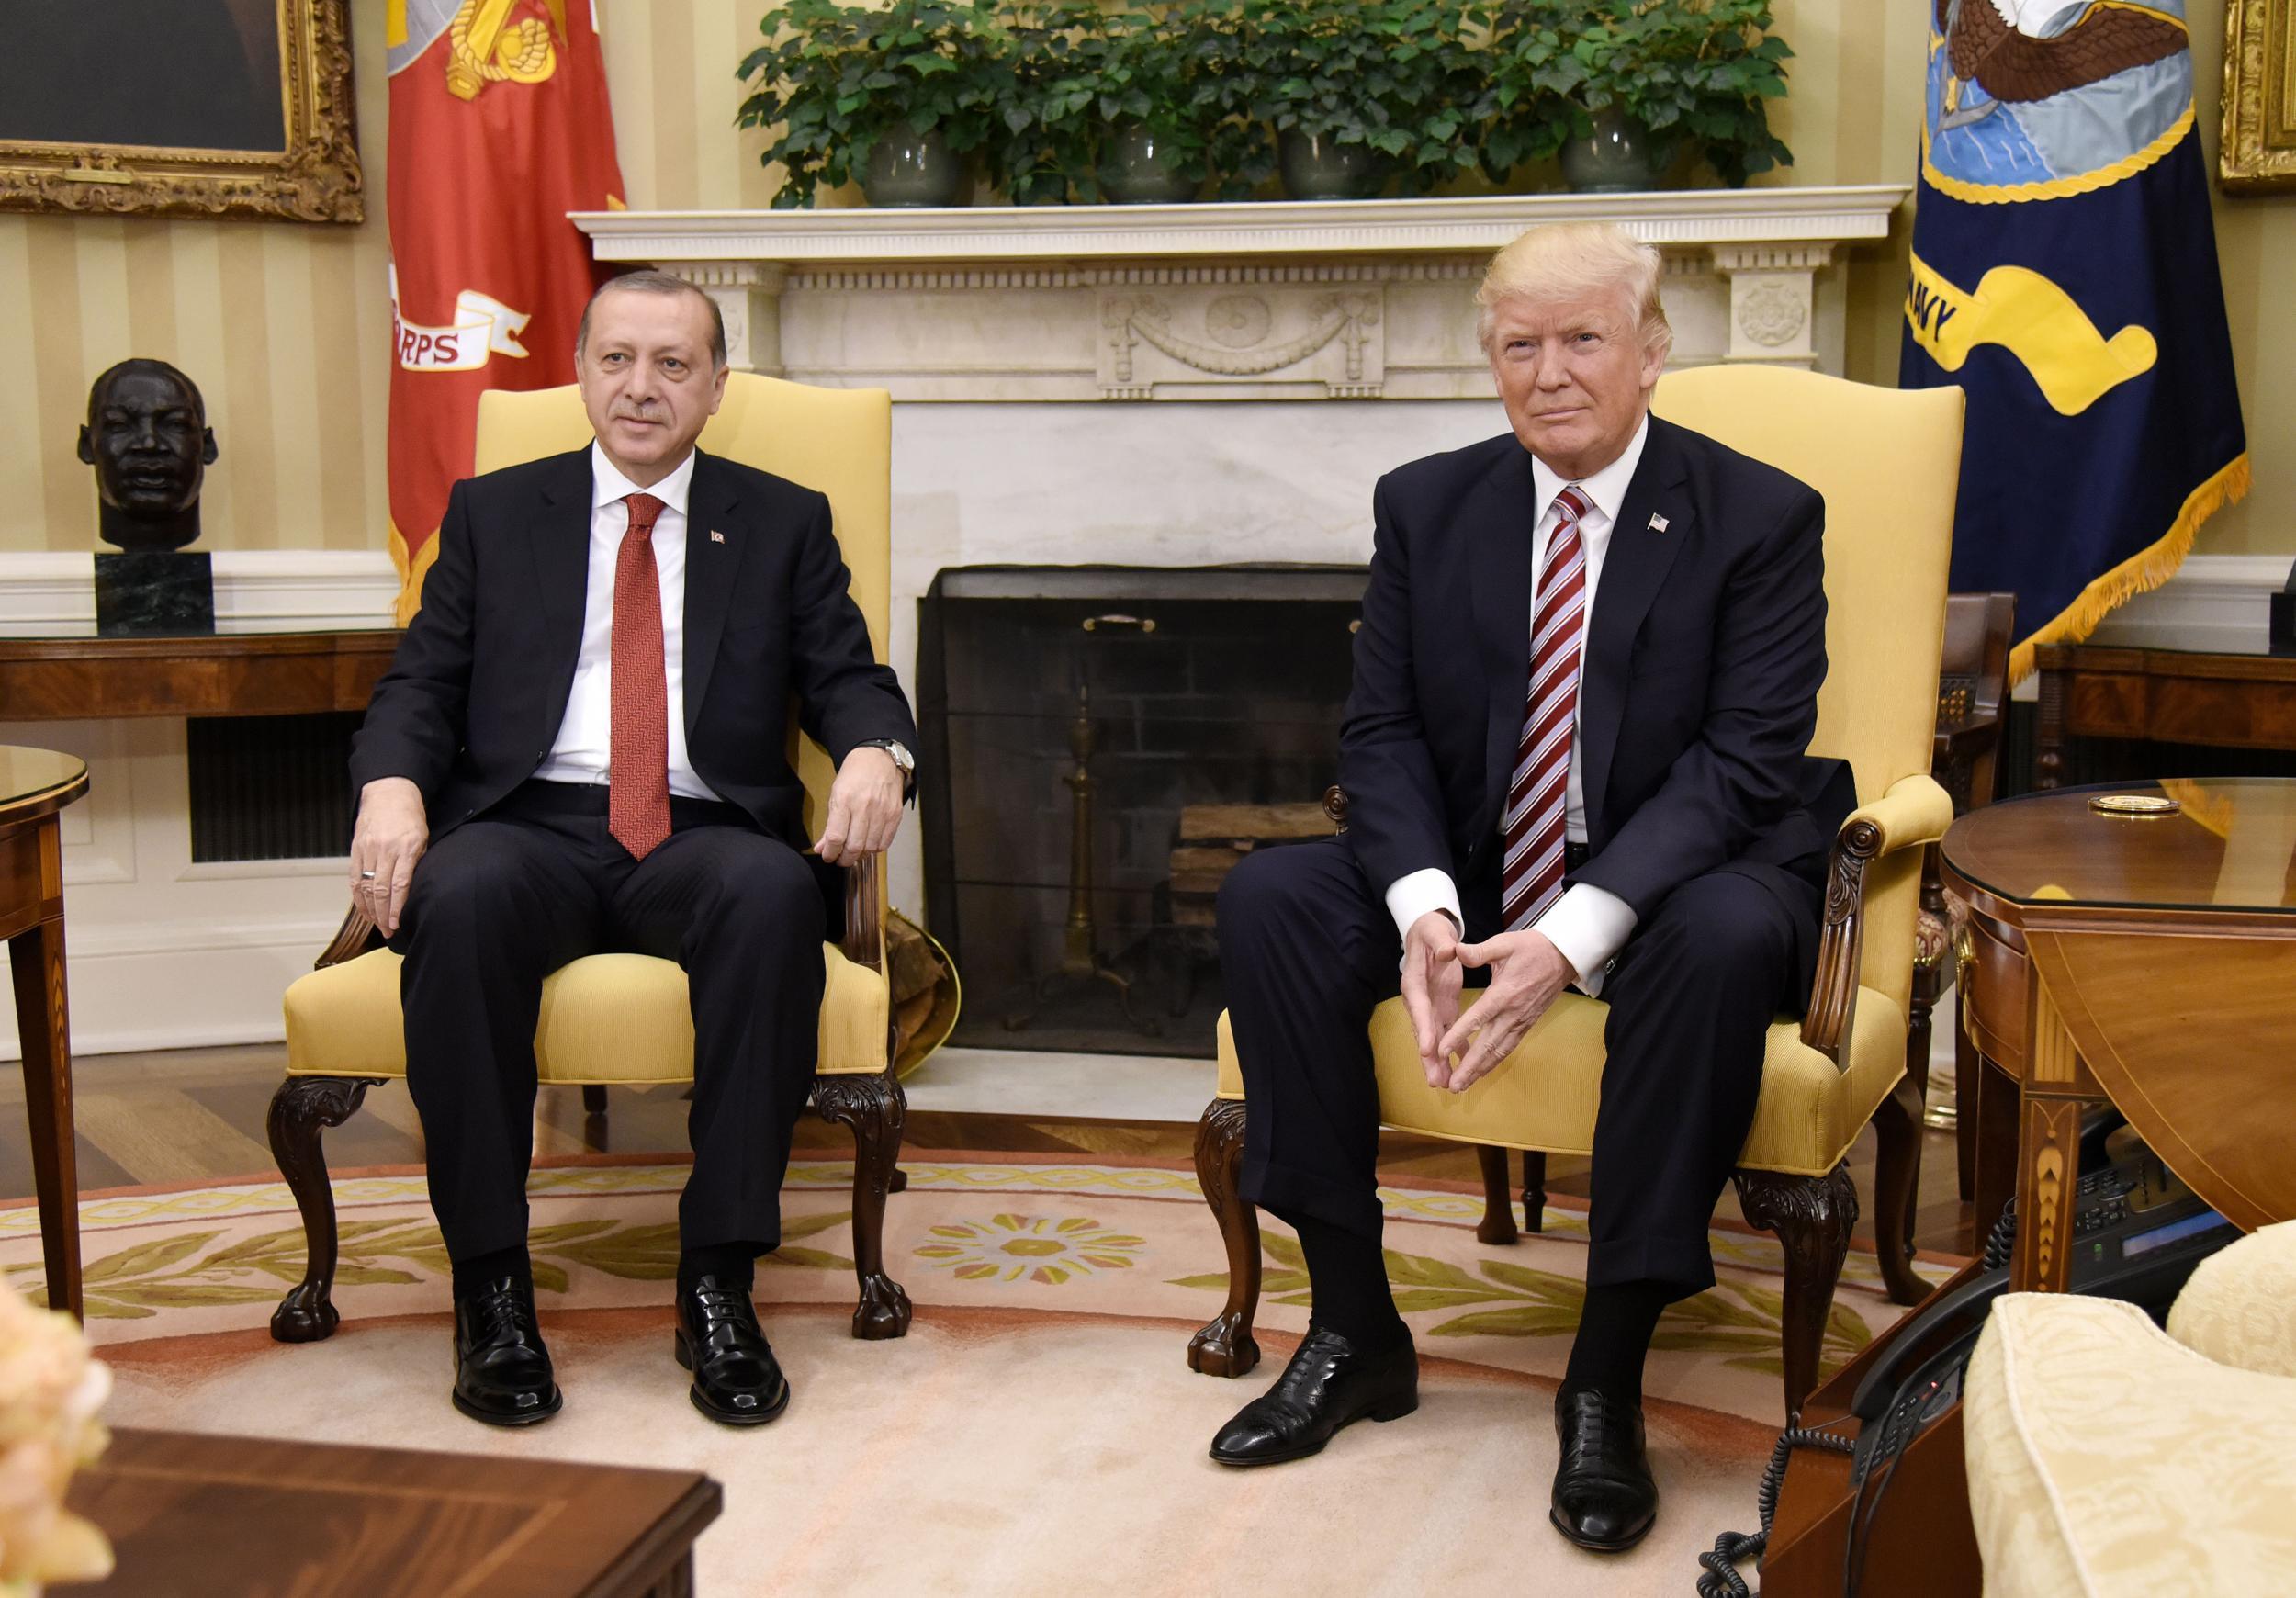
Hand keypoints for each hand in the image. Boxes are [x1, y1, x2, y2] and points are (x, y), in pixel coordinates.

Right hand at [349, 777, 428, 936]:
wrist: (388, 793)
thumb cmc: (411, 817)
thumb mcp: (424, 838)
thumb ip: (418, 863)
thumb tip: (413, 891)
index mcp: (406, 848)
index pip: (400, 885)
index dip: (396, 908)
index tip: (397, 924)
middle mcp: (385, 849)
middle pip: (381, 890)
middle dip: (383, 915)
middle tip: (388, 931)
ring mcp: (368, 849)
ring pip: (366, 887)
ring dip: (370, 910)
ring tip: (377, 925)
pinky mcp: (356, 849)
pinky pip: (355, 878)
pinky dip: (358, 897)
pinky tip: (364, 910)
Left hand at [814, 746, 902, 864]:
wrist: (879, 759)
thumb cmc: (854, 775)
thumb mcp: (835, 795)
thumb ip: (829, 824)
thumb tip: (822, 847)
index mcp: (844, 800)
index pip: (836, 837)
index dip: (830, 853)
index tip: (827, 855)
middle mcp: (864, 807)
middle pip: (854, 846)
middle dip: (844, 859)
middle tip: (840, 859)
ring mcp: (882, 812)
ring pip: (870, 848)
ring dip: (860, 855)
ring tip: (854, 851)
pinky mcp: (895, 815)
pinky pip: (885, 843)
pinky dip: (875, 849)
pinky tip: (868, 844)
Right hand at [1399, 910, 1463, 1089]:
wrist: (1430, 933)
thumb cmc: (1430, 931)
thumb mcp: (1435, 932)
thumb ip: (1441, 942)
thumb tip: (1448, 951)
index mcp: (1414, 982)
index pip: (1419, 1009)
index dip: (1424, 1029)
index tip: (1429, 1049)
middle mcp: (1419, 1000)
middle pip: (1424, 1032)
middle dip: (1429, 1058)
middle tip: (1435, 1081)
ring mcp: (1431, 1007)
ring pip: (1435, 1039)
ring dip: (1440, 1062)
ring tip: (1447, 1085)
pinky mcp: (1443, 1008)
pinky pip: (1449, 1033)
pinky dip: (1456, 1051)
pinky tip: (1464, 1068)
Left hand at [1435, 929, 1575, 1093]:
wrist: (1563, 957)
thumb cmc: (1533, 948)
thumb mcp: (1504, 943)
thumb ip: (1479, 952)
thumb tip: (1455, 951)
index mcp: (1503, 993)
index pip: (1477, 1019)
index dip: (1458, 1036)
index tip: (1441, 1052)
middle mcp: (1512, 1013)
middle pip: (1487, 1045)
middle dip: (1469, 1067)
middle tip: (1452, 1086)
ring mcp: (1521, 1021)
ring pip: (1498, 1051)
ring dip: (1480, 1070)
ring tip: (1462, 1086)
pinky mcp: (1526, 1024)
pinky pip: (1508, 1047)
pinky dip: (1494, 1062)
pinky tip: (1482, 1072)